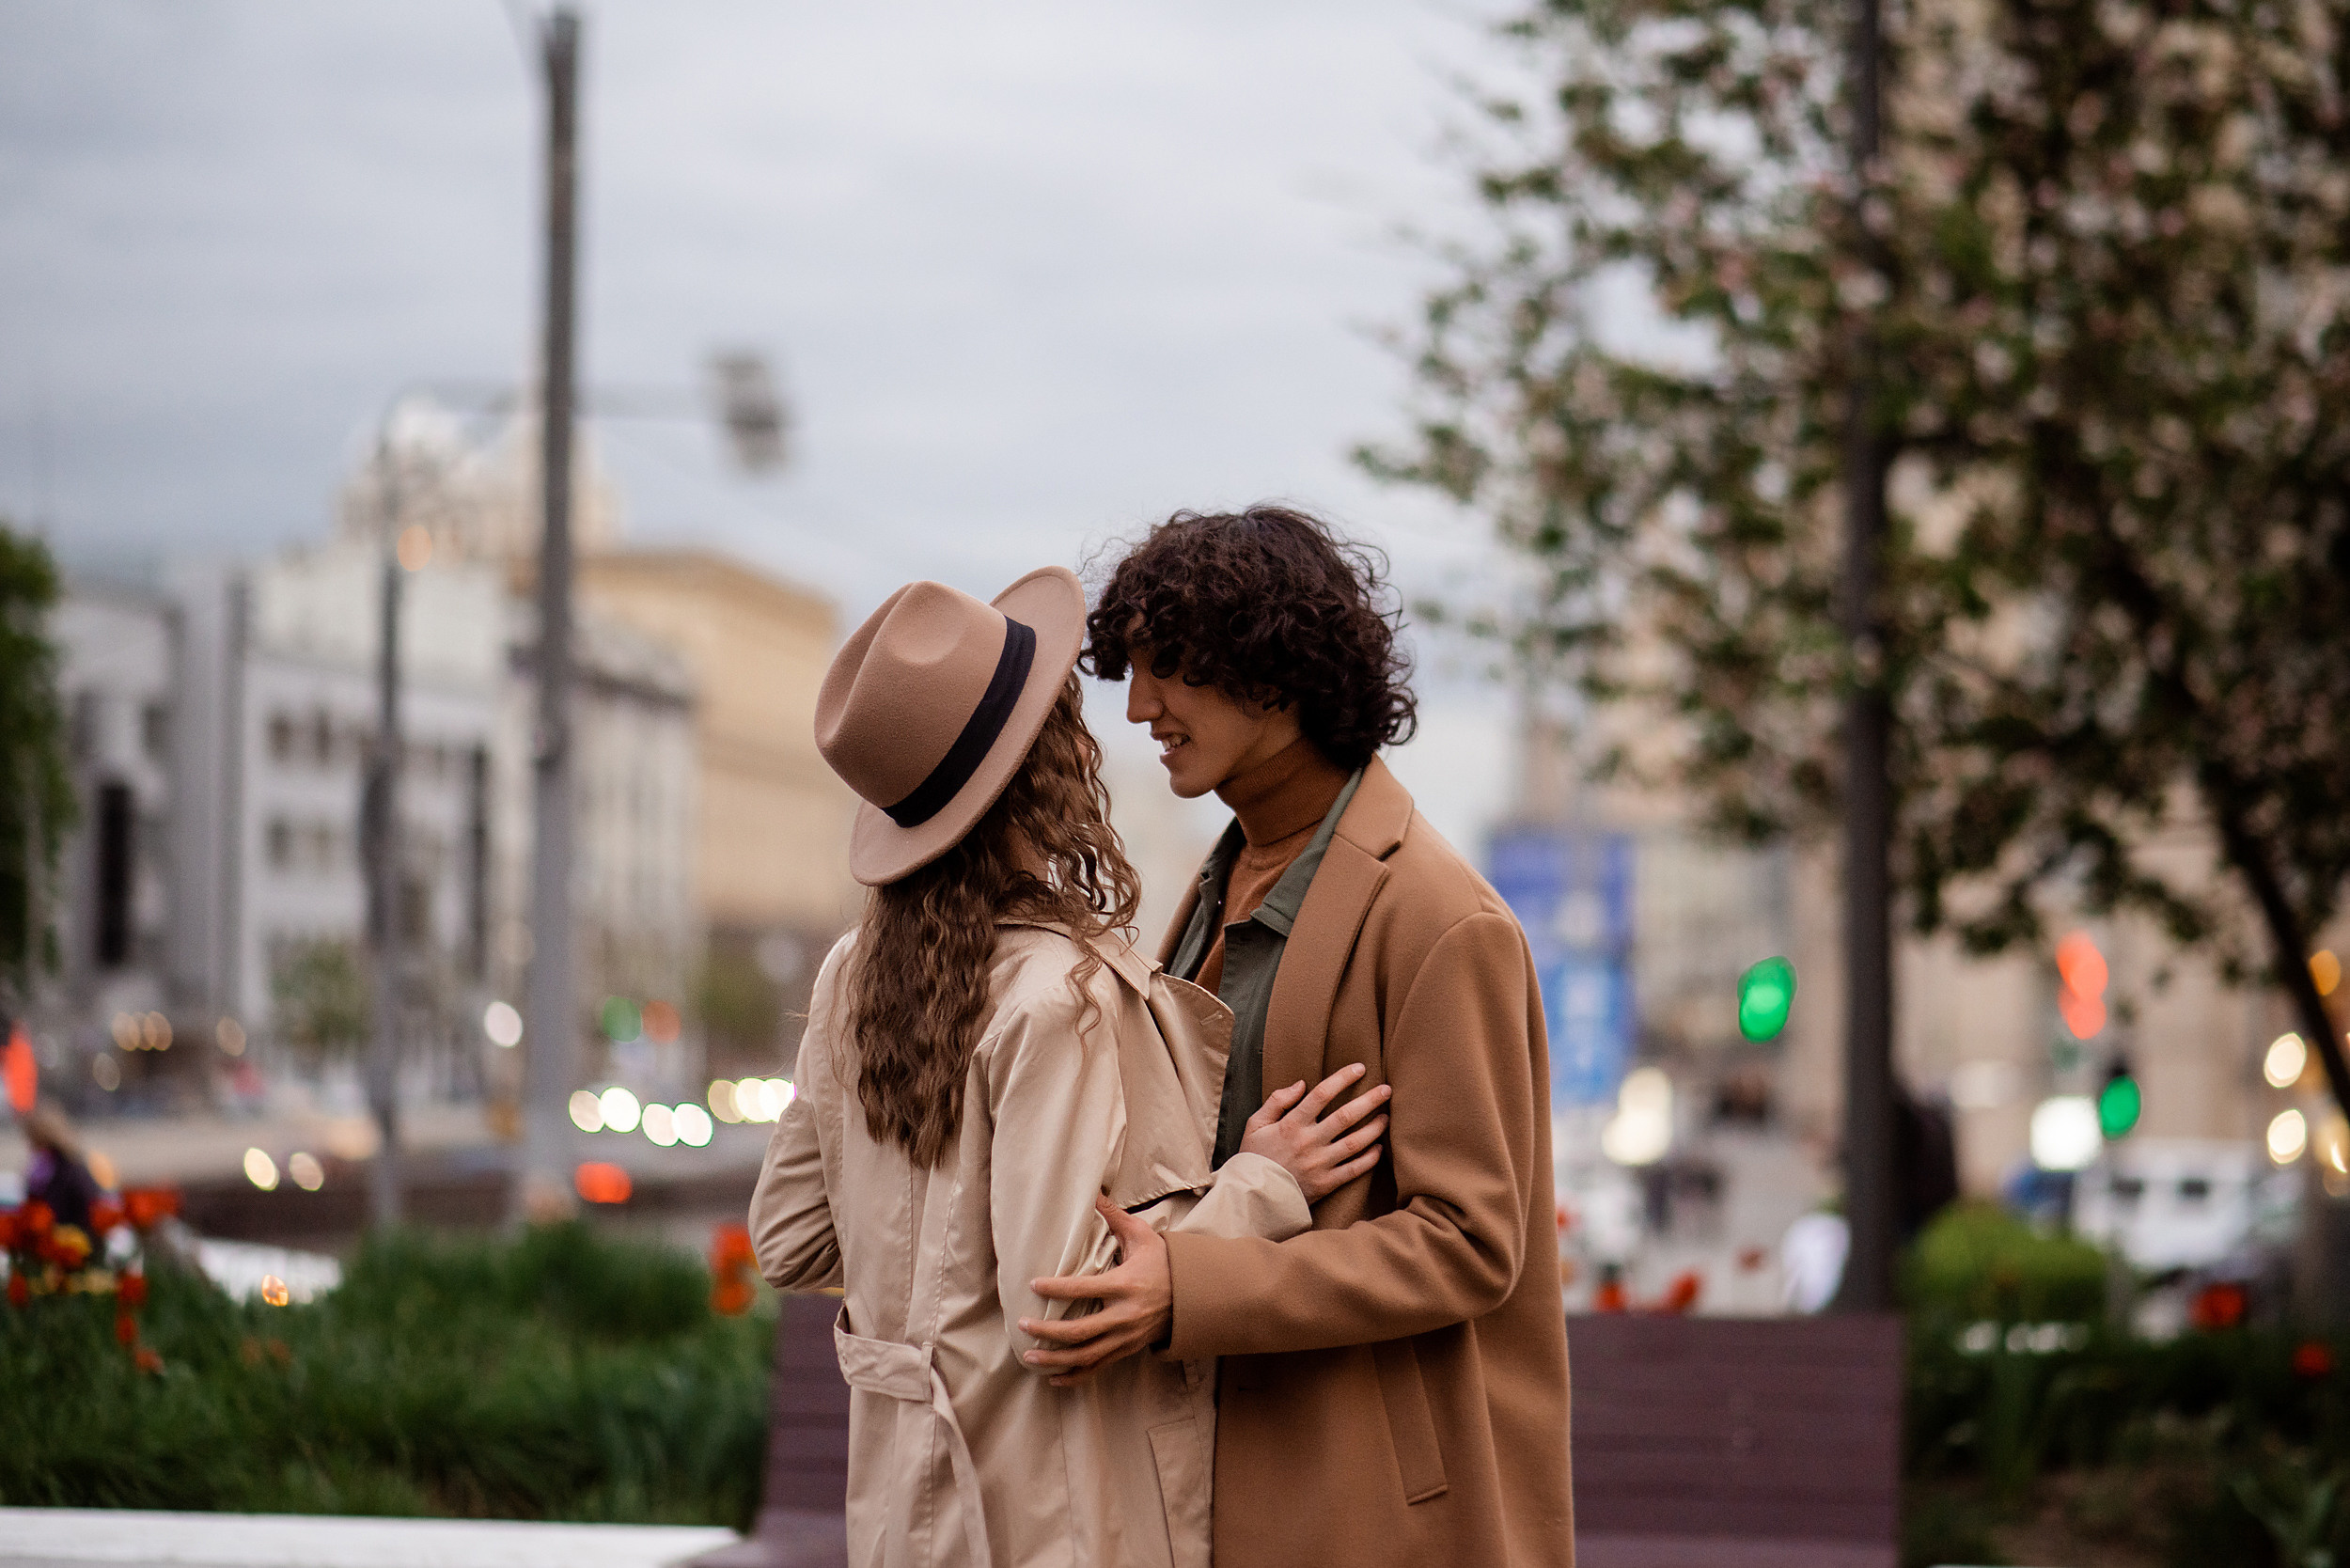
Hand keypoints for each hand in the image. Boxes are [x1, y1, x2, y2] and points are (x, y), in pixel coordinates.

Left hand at [1019, 1197, 1171, 1385]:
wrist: (1192, 1296)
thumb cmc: (1163, 1262)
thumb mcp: (1143, 1236)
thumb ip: (1115, 1217)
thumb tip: (1094, 1192)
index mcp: (1126, 1286)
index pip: (1085, 1289)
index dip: (1057, 1289)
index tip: (1033, 1285)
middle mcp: (1125, 1316)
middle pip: (1080, 1331)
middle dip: (1049, 1332)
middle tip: (1023, 1325)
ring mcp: (1126, 1337)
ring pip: (1086, 1356)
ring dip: (1055, 1360)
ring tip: (1029, 1357)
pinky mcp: (1127, 1350)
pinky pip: (1098, 1368)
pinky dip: (1075, 1376)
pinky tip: (1052, 1377)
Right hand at [1240, 1062, 1390, 1202]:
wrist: (1253, 1196)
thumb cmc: (1254, 1157)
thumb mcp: (1255, 1124)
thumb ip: (1277, 1101)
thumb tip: (1301, 1084)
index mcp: (1292, 1125)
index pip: (1321, 1094)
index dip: (1342, 1078)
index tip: (1360, 1068)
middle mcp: (1309, 1142)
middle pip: (1345, 1116)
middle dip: (1369, 1100)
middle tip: (1386, 1089)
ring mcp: (1319, 1164)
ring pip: (1355, 1143)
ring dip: (1374, 1128)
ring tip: (1386, 1117)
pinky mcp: (1326, 1184)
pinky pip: (1353, 1170)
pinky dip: (1369, 1159)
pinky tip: (1379, 1148)